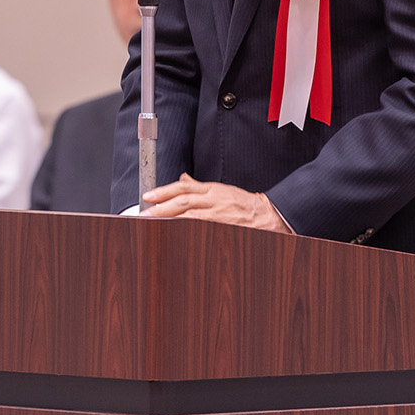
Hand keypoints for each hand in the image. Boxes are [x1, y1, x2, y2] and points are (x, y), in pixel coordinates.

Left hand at [140, 174, 291, 232]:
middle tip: (144, 213)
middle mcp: (214, 200)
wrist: (270, 216)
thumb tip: (183, 180)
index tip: (148, 196)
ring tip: (154, 223)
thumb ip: (200, 187)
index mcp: (213, 190)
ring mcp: (219, 215)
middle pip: (183, 200)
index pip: (184, 187)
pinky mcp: (224, 229)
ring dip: (170, 219)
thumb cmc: (246, 204)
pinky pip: (202, 229)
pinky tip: (175, 234)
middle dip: (162, 207)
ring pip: (190, 215)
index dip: (164, 191)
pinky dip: (187, 230)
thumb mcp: (222, 190)